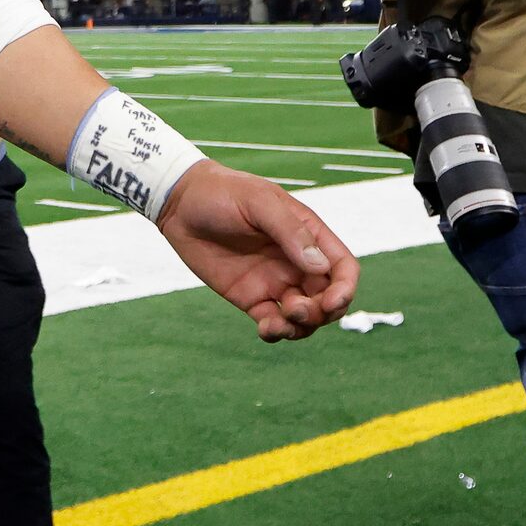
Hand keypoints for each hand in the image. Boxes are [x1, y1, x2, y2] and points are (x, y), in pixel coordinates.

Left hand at [154, 161, 358, 340]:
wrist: (180, 203)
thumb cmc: (223, 193)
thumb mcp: (259, 202)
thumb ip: (290, 232)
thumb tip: (320, 266)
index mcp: (308, 235)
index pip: (343, 268)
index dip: (345, 289)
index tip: (333, 302)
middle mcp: (296, 262)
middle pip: (328, 298)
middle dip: (323, 313)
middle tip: (297, 309)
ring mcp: (274, 282)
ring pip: (304, 317)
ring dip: (301, 327)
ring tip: (277, 320)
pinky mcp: (250, 298)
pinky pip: (273, 323)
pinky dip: (276, 332)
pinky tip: (265, 328)